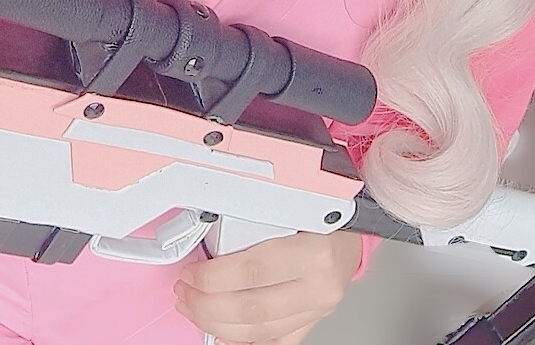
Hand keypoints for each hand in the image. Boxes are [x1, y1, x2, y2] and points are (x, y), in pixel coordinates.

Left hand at [174, 229, 361, 343]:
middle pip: (252, 308)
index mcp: (314, 252)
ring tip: (193, 308)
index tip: (191, 272)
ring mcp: (317, 310)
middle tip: (184, 292)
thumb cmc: (322, 215)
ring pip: (259, 330)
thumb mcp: (294, 204)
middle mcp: (319, 287)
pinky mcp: (313, 322)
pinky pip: (275, 341)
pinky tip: (221, 334)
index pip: (253, 271)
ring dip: (217, 324)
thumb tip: (208, 222)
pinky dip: (243, 341)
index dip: (214, 276)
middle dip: (208, 304)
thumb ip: (256, 215)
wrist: (350, 233)